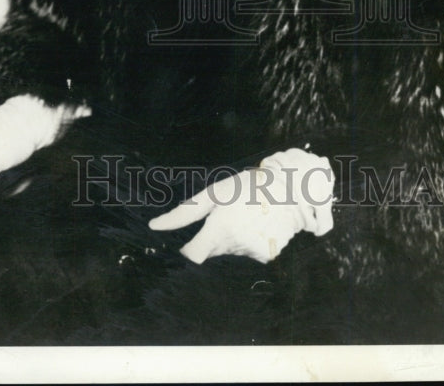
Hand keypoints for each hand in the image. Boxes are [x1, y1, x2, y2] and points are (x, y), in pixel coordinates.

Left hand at [148, 148, 333, 263]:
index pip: (194, 255)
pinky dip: (250, 241)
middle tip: (229, 214)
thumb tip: (153, 226)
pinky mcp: (267, 256)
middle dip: (214, 236)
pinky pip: (248, 253)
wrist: (290, 188)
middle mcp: (235, 244)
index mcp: (219, 227)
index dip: (190, 249)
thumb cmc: (246, 186)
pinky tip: (258, 224)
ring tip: (246, 216)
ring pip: (230, 251)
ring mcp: (252, 252)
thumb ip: (183, 214)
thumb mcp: (214, 193)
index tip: (190, 242)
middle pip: (212, 251)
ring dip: (233, 238)